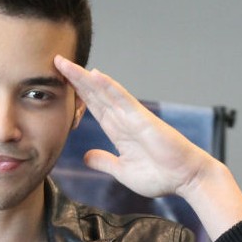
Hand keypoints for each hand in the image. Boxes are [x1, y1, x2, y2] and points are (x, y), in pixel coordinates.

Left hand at [55, 55, 210, 197]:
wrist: (186, 179)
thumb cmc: (161, 175)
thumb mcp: (123, 171)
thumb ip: (104, 161)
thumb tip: (86, 157)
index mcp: (117, 130)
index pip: (92, 107)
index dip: (76, 93)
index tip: (58, 82)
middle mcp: (122, 119)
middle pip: (93, 94)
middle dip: (74, 79)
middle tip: (55, 62)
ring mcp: (131, 116)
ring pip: (103, 91)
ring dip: (84, 77)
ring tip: (65, 63)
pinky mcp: (142, 118)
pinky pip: (122, 99)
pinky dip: (108, 86)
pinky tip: (94, 75)